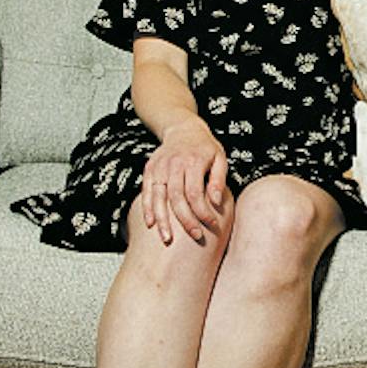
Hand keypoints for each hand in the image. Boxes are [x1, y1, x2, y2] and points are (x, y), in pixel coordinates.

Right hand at [142, 121, 228, 246]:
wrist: (183, 128)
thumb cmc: (205, 147)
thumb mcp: (219, 158)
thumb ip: (219, 180)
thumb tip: (216, 202)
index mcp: (193, 161)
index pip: (196, 192)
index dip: (203, 211)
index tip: (211, 225)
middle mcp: (174, 164)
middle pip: (177, 197)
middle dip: (185, 220)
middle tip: (195, 236)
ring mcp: (159, 167)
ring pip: (158, 197)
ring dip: (162, 220)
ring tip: (167, 238)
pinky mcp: (149, 170)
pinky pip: (146, 192)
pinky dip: (147, 208)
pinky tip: (150, 224)